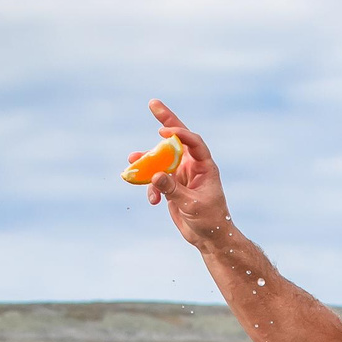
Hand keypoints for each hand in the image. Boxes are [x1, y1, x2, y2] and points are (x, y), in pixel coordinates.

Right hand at [142, 99, 231, 247]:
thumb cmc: (210, 221)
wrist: (208, 239)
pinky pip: (155, 180)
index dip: (179, 134)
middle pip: (177, 140)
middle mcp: (193, 166)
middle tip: (153, 102)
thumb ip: (173, 190)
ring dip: (146, 161)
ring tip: (132, 160)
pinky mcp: (171, 186)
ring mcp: (180, 175)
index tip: (163, 132)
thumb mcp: (192, 205)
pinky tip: (152, 201)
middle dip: (165, 121)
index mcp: (205, 166)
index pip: (193, 143)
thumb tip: (154, 175)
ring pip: (160, 161)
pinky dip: (150, 187)